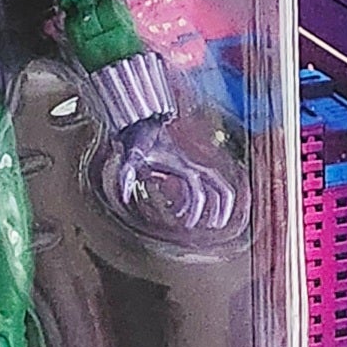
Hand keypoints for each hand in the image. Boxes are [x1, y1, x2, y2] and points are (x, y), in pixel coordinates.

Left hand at [108, 118, 242, 237]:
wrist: (140, 121)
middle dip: (223, 206)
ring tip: (213, 224)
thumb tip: (123, 196)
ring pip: (216, 184)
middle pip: (219, 185)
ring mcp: (190, 166)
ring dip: (219, 203)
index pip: (197, 190)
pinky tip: (179, 212)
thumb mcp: (131, 156)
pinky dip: (196, 201)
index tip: (187, 225)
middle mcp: (191, 166)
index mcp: (182, 166)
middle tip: (217, 225)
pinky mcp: (185, 168)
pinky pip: (200, 186)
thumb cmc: (137, 138)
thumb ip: (126, 175)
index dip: (196, 208)